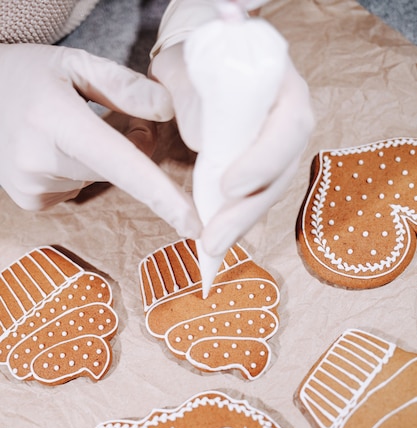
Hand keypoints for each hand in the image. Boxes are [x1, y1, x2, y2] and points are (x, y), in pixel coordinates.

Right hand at [0, 43, 200, 238]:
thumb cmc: (27, 76)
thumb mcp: (74, 63)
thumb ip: (123, 87)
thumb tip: (167, 111)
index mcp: (54, 119)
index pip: (120, 164)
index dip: (161, 196)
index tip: (192, 225)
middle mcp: (38, 160)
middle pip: (115, 171)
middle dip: (126, 151)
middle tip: (113, 121)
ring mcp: (32, 187)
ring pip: (96, 181)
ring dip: (97, 161)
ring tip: (66, 131)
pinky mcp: (32, 202)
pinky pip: (78, 190)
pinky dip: (77, 172)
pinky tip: (53, 151)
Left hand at [150, 5, 313, 257]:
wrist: (208, 68)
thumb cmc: (206, 57)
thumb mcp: (206, 51)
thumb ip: (212, 55)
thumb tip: (217, 58)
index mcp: (283, 90)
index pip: (286, 130)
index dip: (262, 161)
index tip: (228, 185)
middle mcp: (287, 125)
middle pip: (279, 176)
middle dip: (246, 212)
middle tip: (214, 241)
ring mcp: (273, 152)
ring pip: (267, 195)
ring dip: (238, 227)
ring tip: (210, 251)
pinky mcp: (257, 170)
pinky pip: (251, 200)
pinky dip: (232, 222)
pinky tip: (215, 244)